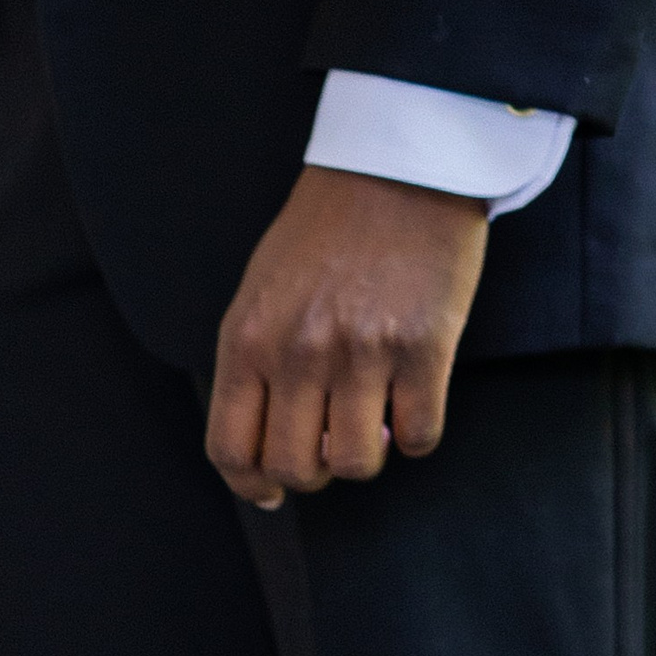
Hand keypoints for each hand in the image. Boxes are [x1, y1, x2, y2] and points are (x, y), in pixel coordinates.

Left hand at [206, 166, 488, 511]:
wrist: (399, 164)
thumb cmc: (327, 230)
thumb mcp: (262, 292)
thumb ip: (252, 363)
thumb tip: (259, 453)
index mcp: (248, 340)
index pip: (231, 449)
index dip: (250, 485)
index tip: (270, 491)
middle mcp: (298, 353)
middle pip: (292, 468)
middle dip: (312, 473)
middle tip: (330, 444)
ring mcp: (362, 352)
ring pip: (355, 463)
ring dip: (367, 457)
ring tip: (374, 421)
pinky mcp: (424, 346)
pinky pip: (418, 436)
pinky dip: (416, 435)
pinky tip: (413, 403)